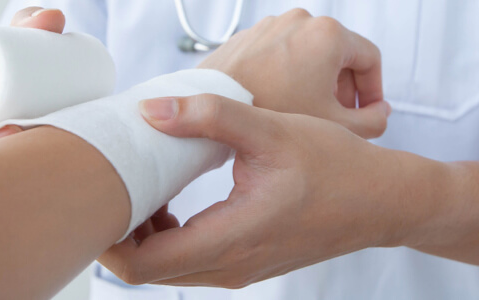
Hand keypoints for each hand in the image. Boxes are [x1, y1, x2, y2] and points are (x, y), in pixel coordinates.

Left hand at [97, 95, 449, 287]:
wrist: (381, 201)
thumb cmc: (337, 168)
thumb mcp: (272, 131)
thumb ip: (209, 117)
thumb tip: (151, 111)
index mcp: (230, 239)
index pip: (142, 264)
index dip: (107, 238)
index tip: (98, 196)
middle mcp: (228, 267)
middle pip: (146, 270)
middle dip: (119, 233)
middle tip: (112, 185)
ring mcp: (236, 270)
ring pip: (166, 268)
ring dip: (144, 234)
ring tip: (140, 187)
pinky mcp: (244, 263)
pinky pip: (189, 262)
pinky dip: (168, 237)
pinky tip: (173, 200)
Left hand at [199, 8, 389, 137]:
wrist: (213, 108)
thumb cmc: (272, 114)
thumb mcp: (336, 126)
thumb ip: (373, 122)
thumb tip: (380, 113)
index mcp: (328, 34)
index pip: (370, 58)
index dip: (373, 91)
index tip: (366, 114)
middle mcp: (301, 21)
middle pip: (338, 54)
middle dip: (343, 88)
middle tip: (337, 118)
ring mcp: (271, 25)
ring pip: (307, 54)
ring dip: (315, 82)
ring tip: (305, 114)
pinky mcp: (248, 36)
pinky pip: (279, 54)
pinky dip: (287, 75)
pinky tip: (278, 104)